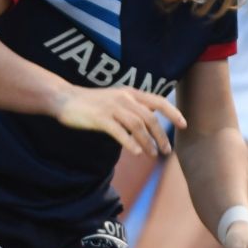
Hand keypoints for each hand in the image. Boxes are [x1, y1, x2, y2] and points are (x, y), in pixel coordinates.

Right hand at [52, 86, 184, 156]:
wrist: (64, 98)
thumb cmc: (90, 103)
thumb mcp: (114, 100)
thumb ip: (131, 109)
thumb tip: (148, 125)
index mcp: (129, 93)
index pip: (158, 101)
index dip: (173, 112)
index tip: (183, 125)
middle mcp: (124, 98)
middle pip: (150, 117)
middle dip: (161, 136)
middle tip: (166, 151)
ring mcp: (112, 107)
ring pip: (138, 126)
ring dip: (148, 142)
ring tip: (151, 155)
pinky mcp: (100, 118)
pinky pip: (120, 132)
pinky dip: (130, 143)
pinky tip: (136, 152)